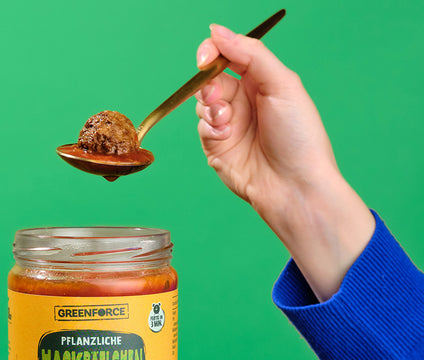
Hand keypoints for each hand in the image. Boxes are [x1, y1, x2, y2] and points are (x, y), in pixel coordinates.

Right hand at [196, 25, 374, 300]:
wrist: (294, 187)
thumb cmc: (298, 138)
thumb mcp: (283, 85)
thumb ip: (250, 54)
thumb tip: (216, 31)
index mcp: (262, 82)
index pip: (229, 56)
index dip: (214, 51)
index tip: (205, 56)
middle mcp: (244, 102)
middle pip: (210, 78)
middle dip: (208, 83)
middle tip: (218, 95)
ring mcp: (229, 126)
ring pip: (202, 103)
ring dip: (210, 107)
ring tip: (227, 122)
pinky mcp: (217, 149)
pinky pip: (201, 127)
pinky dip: (209, 127)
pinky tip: (225, 135)